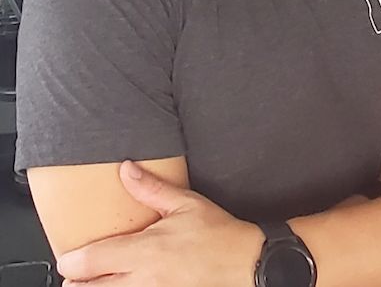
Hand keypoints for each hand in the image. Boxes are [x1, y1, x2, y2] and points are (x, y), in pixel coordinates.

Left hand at [57, 161, 262, 286]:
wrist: (246, 262)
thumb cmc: (219, 234)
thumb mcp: (186, 203)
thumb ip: (151, 188)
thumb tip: (126, 170)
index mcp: (146, 250)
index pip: (90, 262)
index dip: (71, 261)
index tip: (69, 258)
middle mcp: (143, 279)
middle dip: (77, 281)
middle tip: (79, 272)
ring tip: (98, 280)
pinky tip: (126, 283)